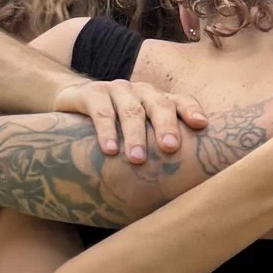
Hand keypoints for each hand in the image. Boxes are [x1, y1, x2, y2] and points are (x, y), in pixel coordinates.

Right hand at [54, 67, 209, 166]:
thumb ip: (155, 146)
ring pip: (130, 109)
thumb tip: (181, 184)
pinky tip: (109, 150)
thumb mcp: (138, 132)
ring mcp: (116, 89)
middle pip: (159, 104)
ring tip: (137, 159)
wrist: (72, 101)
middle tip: (170, 148)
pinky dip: (106, 131)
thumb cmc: (114, 125)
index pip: (179, 100)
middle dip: (166, 126)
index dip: (190, 110)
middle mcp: (140, 91)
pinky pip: (101, 111)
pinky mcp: (91, 93)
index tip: (200, 124)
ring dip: (135, 134)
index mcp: (156, 99)